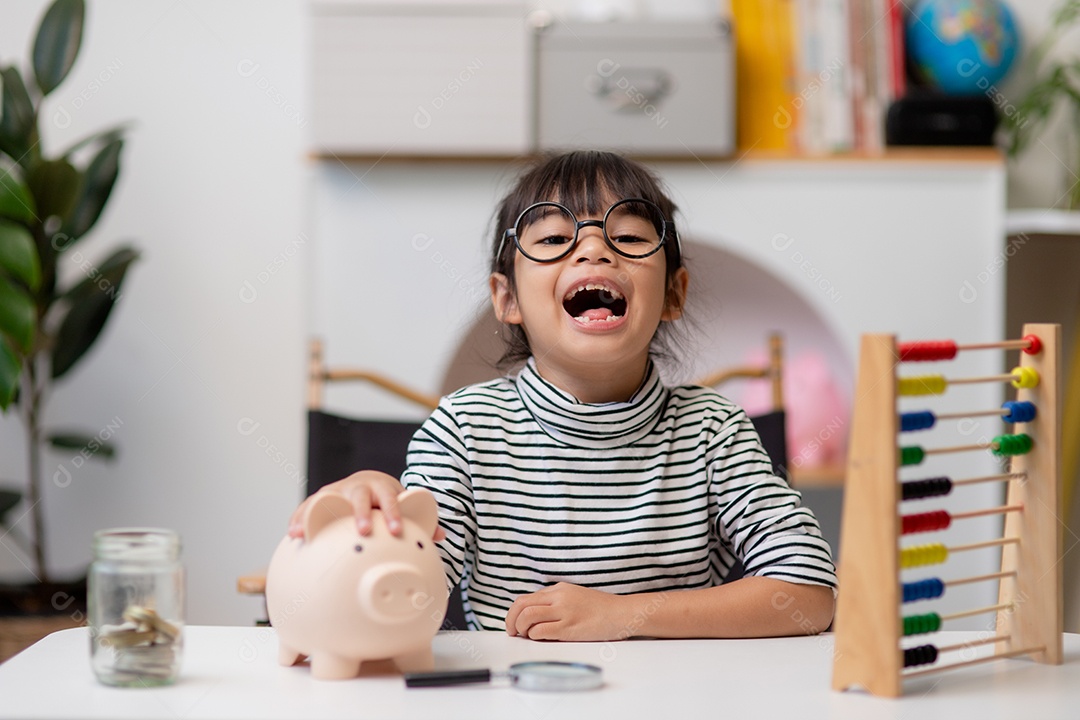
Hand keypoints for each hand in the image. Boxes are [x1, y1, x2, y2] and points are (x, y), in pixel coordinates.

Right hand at [286, 470, 445, 541]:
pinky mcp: (321, 500)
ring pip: (326, 499)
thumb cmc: (385, 502)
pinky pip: (307, 508)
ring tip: (305, 534)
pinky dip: (299, 519)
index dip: (392, 512)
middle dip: (360, 513)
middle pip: (359, 496)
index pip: (389, 497)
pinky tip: (292, 535)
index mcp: (381, 487)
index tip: (396, 529)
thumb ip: (420, 520)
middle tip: (363, 531)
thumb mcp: (401, 506)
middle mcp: (357, 486)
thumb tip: (441, 535)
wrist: (367, 484)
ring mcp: (337, 491)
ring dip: (317, 516)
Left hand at [505, 582, 631, 640]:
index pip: (525, 598)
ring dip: (521, 629)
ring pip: (527, 617)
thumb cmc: (601, 609)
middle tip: (513, 632)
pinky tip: (540, 639)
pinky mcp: (569, 628)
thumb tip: (535, 615)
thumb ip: (556, 602)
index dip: (514, 612)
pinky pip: (541, 631)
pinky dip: (534, 636)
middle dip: (511, 620)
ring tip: (526, 636)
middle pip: (521, 605)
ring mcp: (564, 612)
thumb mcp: (575, 596)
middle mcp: (559, 597)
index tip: (513, 623)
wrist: (622, 613)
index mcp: (559, 589)